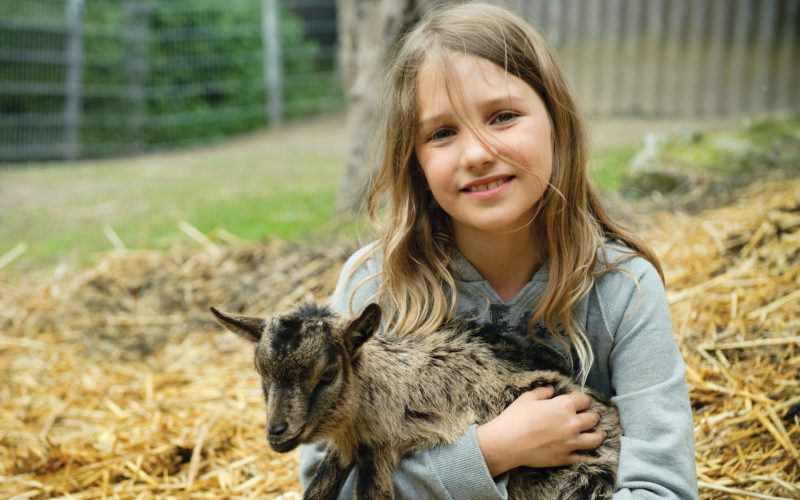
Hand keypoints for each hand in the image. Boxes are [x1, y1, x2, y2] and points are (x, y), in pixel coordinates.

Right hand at [476, 386, 606, 476]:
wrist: (506, 443)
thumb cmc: (515, 418)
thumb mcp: (527, 398)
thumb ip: (543, 392)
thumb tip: (551, 389)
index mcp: (564, 405)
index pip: (584, 400)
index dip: (583, 400)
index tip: (581, 402)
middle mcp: (572, 423)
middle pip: (593, 418)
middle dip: (592, 416)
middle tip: (590, 417)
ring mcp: (571, 442)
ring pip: (595, 438)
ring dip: (598, 434)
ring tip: (599, 433)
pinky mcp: (566, 458)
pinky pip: (585, 457)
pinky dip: (588, 454)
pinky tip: (589, 452)